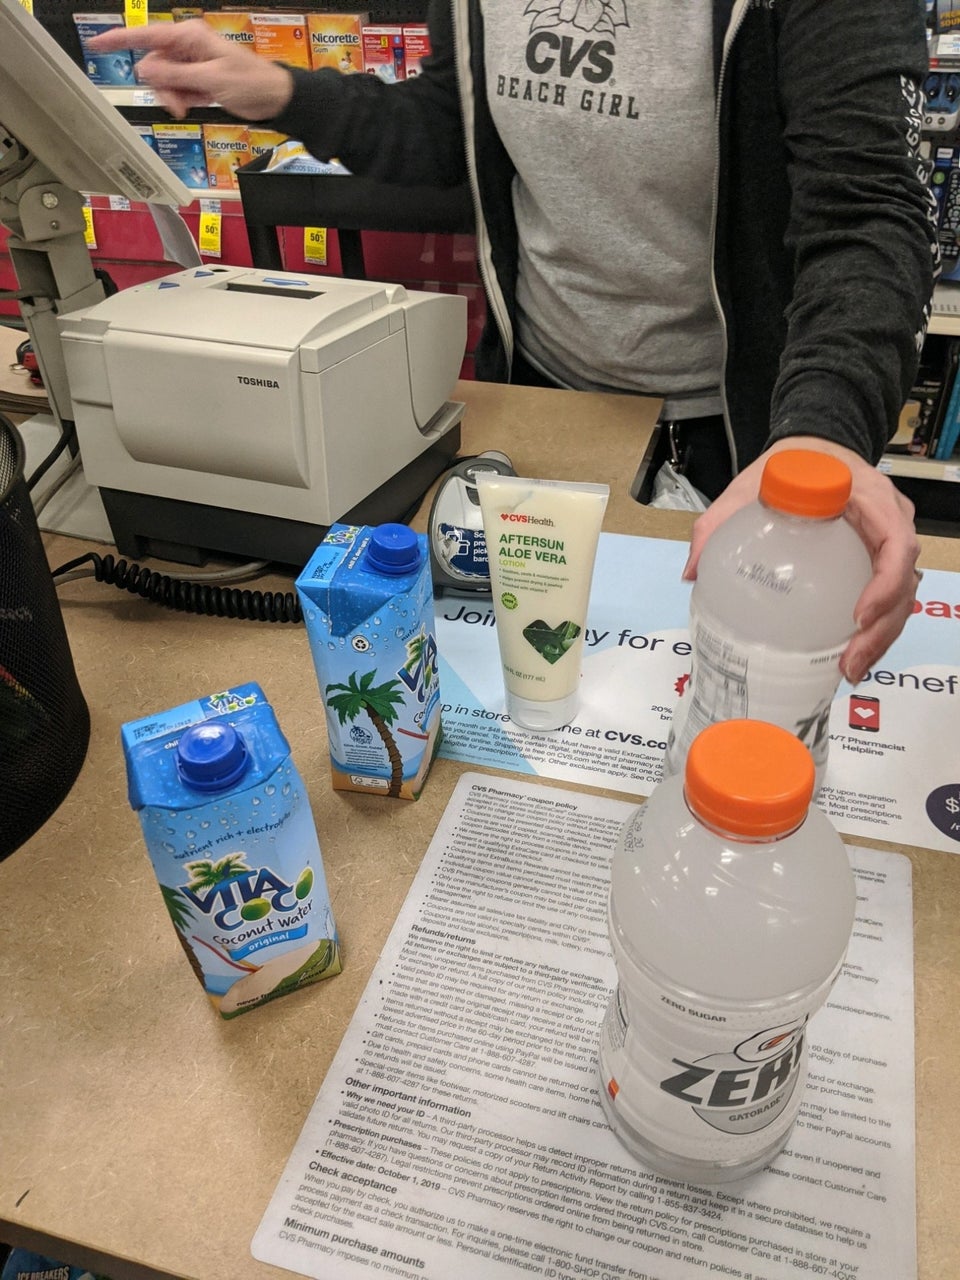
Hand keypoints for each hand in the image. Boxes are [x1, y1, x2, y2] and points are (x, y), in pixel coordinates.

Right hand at [87, 19, 293, 119]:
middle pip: (154, 65)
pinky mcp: (198, 81)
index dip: (119, 40)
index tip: (96, 44)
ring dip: (172, 97)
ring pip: (164, 81)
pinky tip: (193, 105)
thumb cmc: (251, 81)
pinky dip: (182, 101)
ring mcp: (192, 65)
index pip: (145, 36)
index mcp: (188, 37)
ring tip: (188, 106)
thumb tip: (146, 71)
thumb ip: (176, 76)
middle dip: (161, 86)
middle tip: (176, 103)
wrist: (274, 98)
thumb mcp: (210, 80)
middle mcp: (187, 47)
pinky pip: (178, 91)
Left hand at [681, 437, 921, 684]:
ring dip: (880, 639)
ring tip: (849, 670)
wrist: (812, 450)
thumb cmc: (790, 465)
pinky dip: (874, 632)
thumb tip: (691, 572)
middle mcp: (891, 522)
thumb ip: (718, 522)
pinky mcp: (878, 562)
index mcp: (869, 498)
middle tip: (849, 663)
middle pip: (904, 582)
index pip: (896, 543)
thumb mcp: (751, 485)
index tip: (857, 616)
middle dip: (881, 629)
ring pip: (900, 598)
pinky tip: (849, 659)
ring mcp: (888, 543)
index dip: (885, 583)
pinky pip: (887, 599)